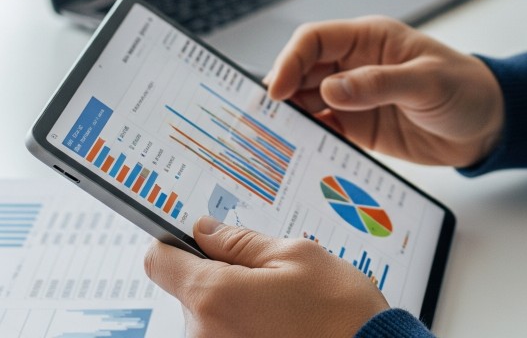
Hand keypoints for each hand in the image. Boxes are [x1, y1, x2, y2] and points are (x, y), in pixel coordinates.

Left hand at [144, 217, 387, 337]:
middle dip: (224, 274)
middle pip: (191, 288)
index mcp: (214, 296)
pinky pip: (226, 336)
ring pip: (211, 314)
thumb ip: (243, 241)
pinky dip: (247, 328)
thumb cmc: (338, 310)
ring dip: (238, 304)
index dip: (175, 241)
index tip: (197, 236)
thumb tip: (205, 229)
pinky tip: (283, 327)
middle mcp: (202, 334)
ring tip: (284, 305)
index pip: (159, 260)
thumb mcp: (297, 254)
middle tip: (272, 275)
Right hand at [264, 16, 504, 167]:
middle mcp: (356, 65)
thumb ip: (379, 84)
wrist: (489, 125)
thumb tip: (332, 89)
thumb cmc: (466, 88)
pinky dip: (308, 142)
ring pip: (307, 103)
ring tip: (271, 143)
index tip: (277, 91)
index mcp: (370, 39)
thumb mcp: (427, 82)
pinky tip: (298, 157)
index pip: (315, 40)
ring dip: (290, 121)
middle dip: (280, 94)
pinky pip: (324, 132)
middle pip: (302, 72)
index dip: (290, 60)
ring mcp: (355, 97)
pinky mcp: (359, 128)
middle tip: (260, 123)